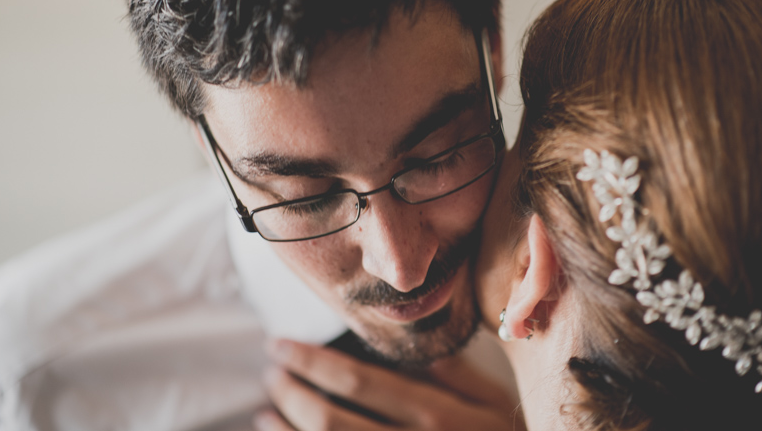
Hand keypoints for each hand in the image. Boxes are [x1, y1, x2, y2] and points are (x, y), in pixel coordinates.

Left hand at [253, 338, 525, 430]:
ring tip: (265, 409)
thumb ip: (456, 372)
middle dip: (293, 391)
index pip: (361, 383)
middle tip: (271, 369)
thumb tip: (413, 342)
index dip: (314, 362)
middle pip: (331, 420)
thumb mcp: (496, 403)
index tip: (283, 344)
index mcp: (437, 417)